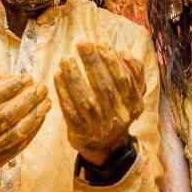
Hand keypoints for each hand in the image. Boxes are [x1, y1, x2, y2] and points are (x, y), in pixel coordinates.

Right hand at [0, 74, 48, 191]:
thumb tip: (7, 77)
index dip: (11, 86)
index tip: (27, 77)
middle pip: (6, 115)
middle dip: (28, 100)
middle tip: (42, 88)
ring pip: (15, 132)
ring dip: (34, 116)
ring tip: (47, 103)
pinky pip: (17, 146)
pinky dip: (32, 132)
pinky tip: (40, 120)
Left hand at [53, 43, 145, 166]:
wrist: (106, 147)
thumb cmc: (117, 111)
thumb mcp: (132, 95)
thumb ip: (133, 74)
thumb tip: (125, 53)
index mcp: (134, 105)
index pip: (124, 79)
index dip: (112, 61)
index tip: (100, 44)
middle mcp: (119, 117)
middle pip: (105, 87)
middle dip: (93, 63)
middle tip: (82, 44)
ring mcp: (99, 126)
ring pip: (86, 100)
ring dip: (75, 77)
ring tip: (66, 59)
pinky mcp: (81, 132)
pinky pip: (70, 111)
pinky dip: (63, 92)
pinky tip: (58, 76)